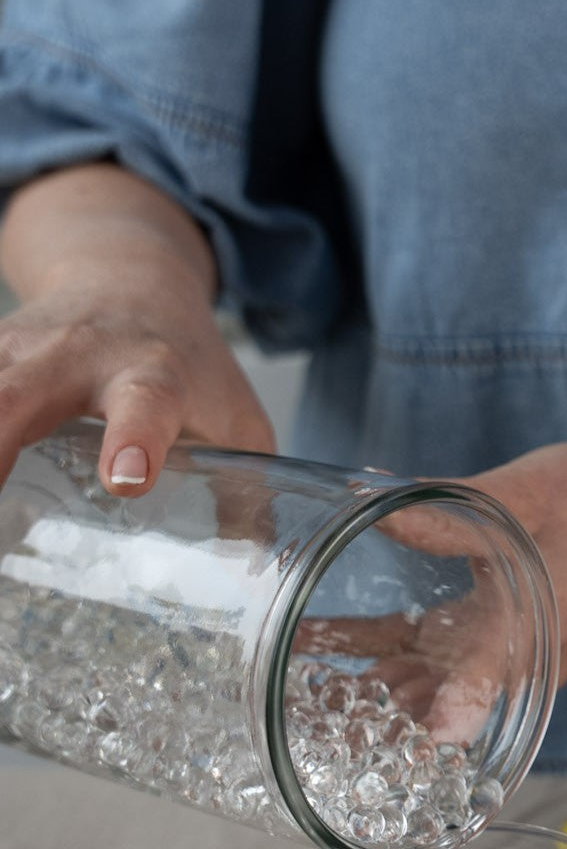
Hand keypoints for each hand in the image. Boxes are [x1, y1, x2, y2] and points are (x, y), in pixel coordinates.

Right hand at [0, 281, 274, 495]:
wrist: (130, 276)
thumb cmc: (191, 367)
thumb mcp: (239, 420)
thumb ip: (253, 492)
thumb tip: (260, 572)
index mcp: (154, 375)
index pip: (145, 406)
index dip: (135, 440)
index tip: (125, 479)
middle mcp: (75, 356)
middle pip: (15, 394)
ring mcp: (13, 350)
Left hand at [291, 435, 566, 741]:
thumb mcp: (528, 495)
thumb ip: (450, 512)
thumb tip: (372, 508)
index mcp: (532, 633)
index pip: (476, 689)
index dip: (434, 722)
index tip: (400, 752)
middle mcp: (516, 661)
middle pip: (436, 709)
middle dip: (373, 725)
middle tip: (299, 733)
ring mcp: (505, 653)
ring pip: (425, 687)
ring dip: (368, 696)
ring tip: (293, 702)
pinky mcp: (494, 636)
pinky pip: (430, 656)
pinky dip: (383, 656)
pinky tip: (328, 648)